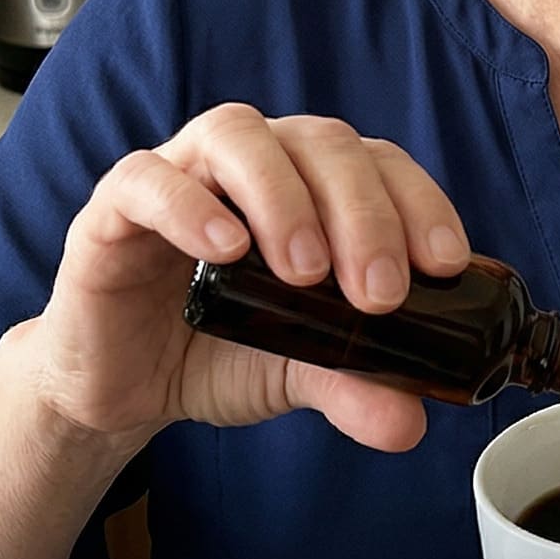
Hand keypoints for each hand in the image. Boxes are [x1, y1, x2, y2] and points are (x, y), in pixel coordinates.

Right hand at [21, 104, 470, 454]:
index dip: (417, 201)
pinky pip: (148, 179)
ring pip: (238, 135)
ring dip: (284, 197)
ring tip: (305, 273)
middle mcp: (252, 163)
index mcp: (309, 185)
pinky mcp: (114, 209)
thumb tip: (411, 423)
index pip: (377, 162)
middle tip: (378, 291)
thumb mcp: (300, 373)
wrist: (123, 390)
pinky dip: (192, 206)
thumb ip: (354, 386)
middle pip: (319, 142)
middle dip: (362, 211)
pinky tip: (227, 249)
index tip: (444, 264)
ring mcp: (181, 175)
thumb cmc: (218, 353)